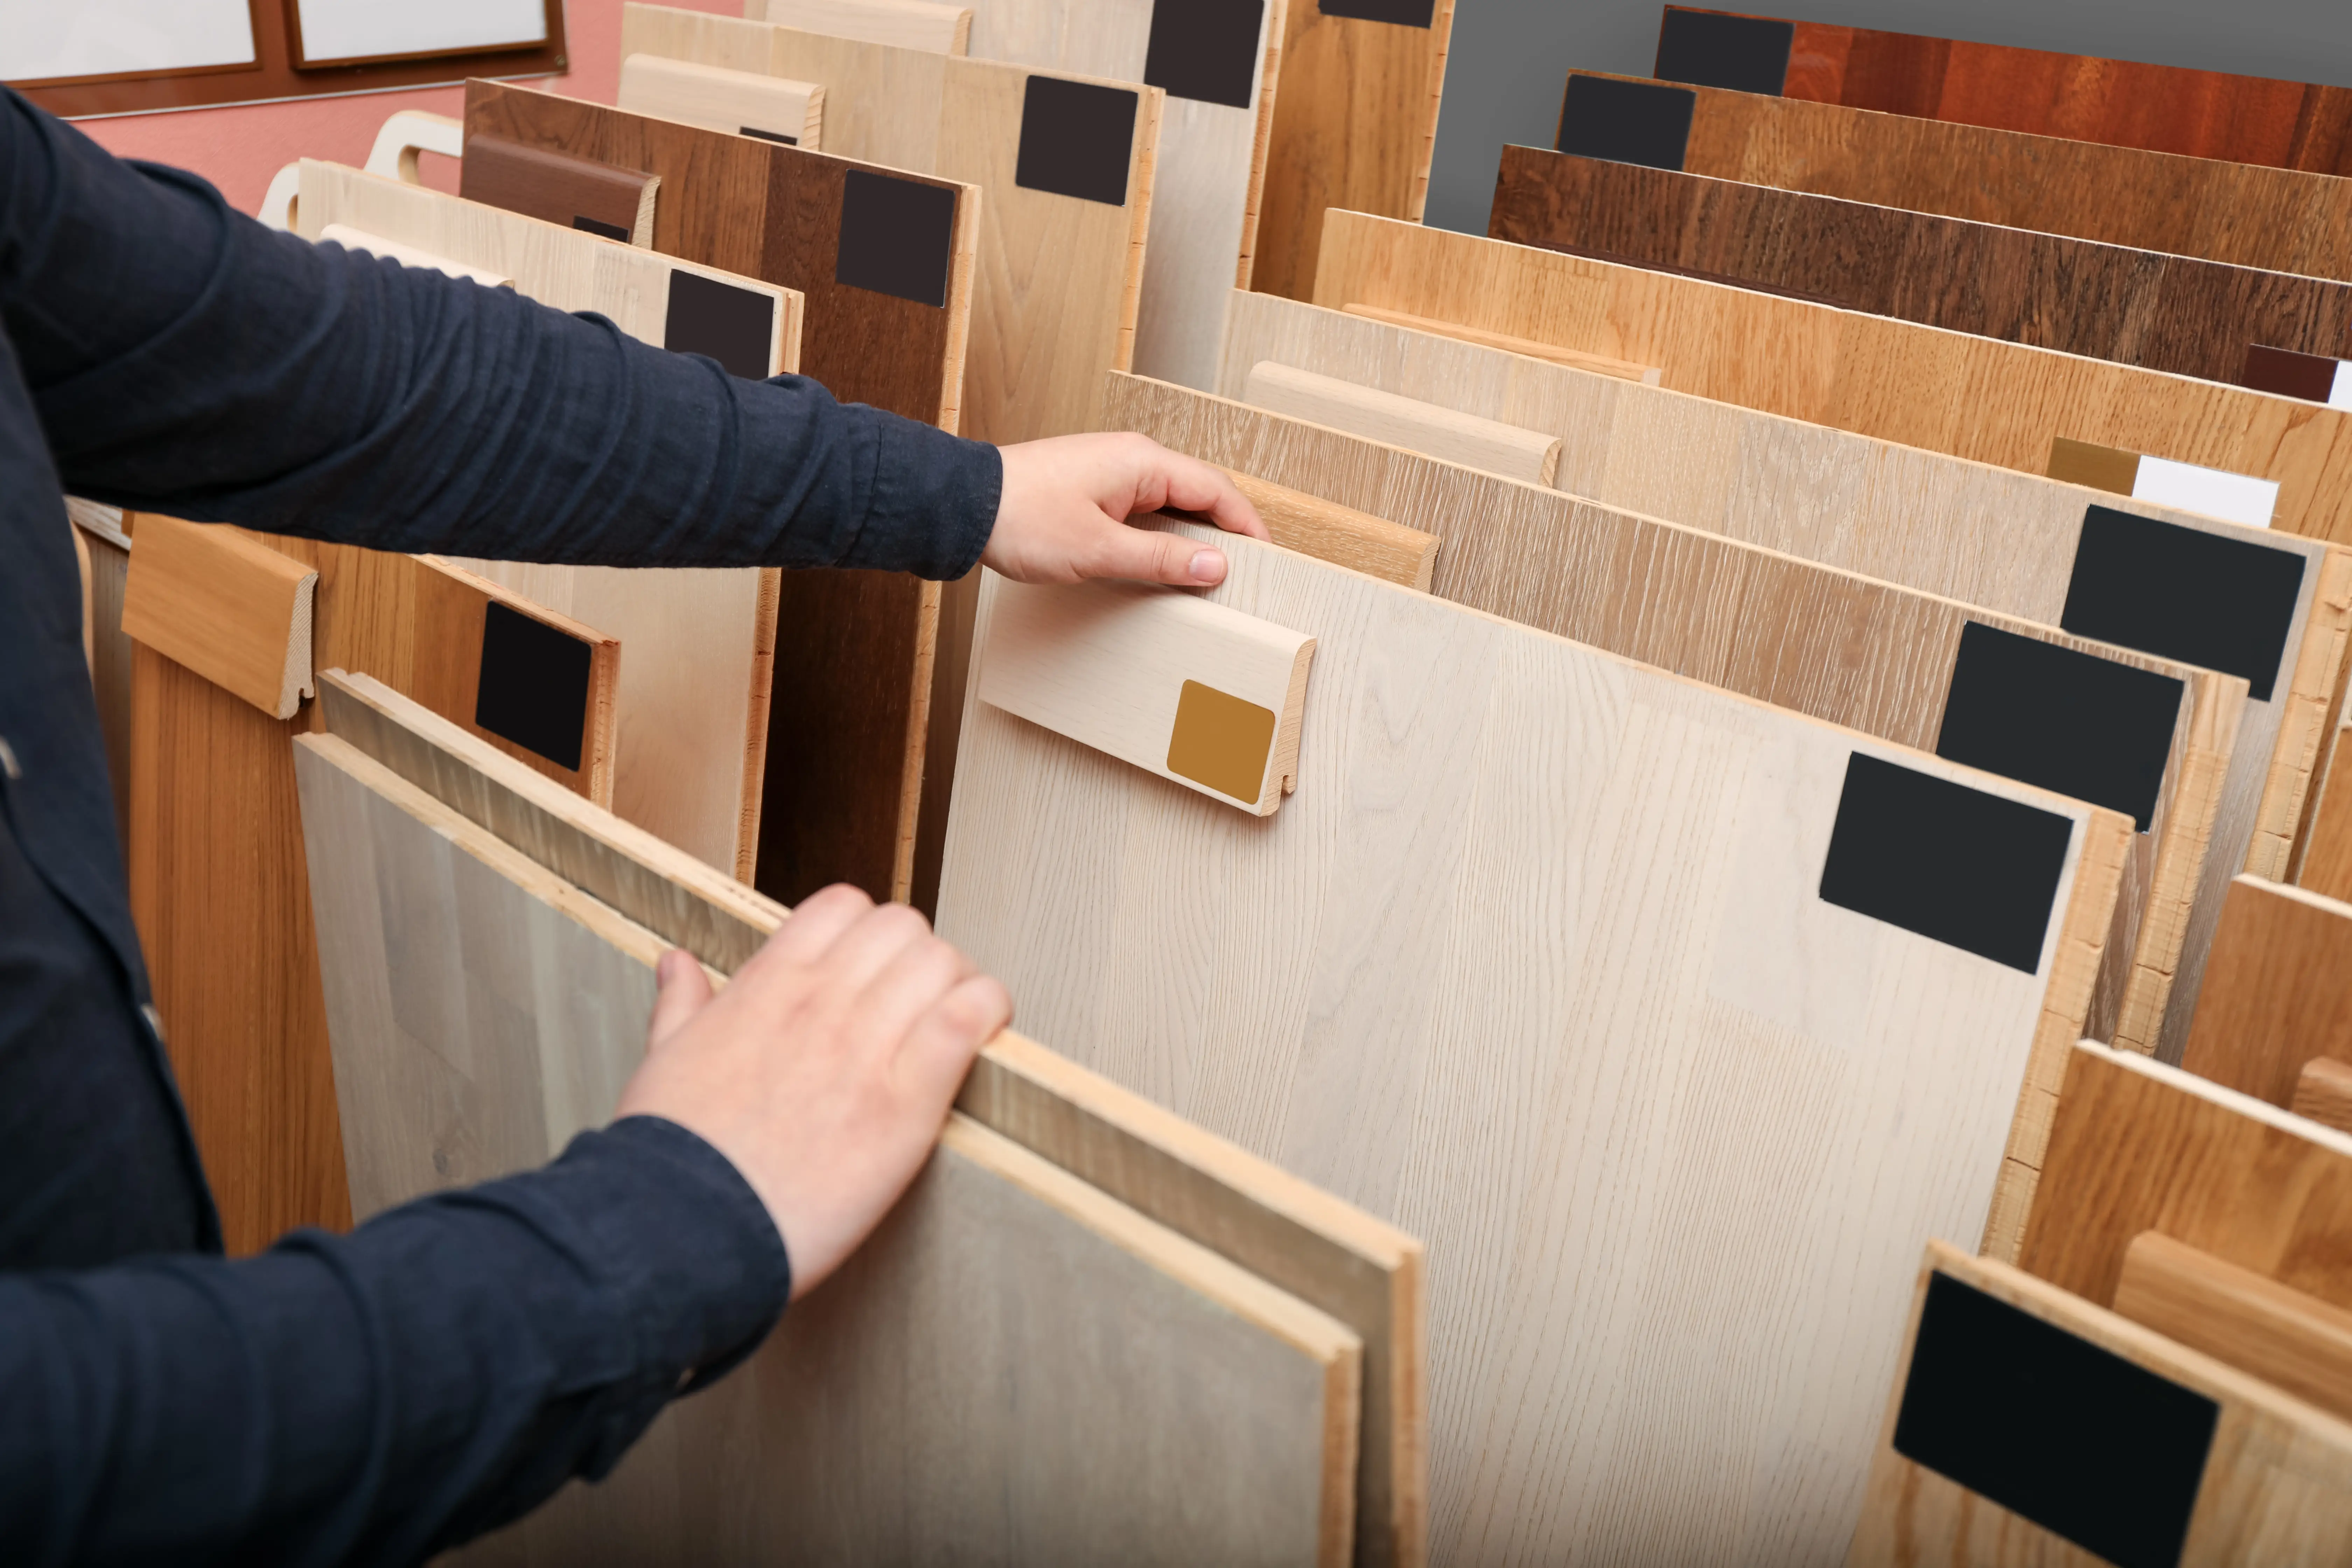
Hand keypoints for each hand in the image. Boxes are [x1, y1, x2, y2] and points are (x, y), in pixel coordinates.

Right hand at [616, 885, 1012, 1299]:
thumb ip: (681, 1005)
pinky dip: (986, 1015)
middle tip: (920, 1002)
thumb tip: (678, 963)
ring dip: (957, 984)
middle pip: (902, 927)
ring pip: (941, 962)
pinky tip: (984, 1036)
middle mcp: (820, 1002)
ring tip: (954, 1025)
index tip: (874, 970)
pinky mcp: (906, 1102)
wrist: (683, 1226)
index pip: (842, 906)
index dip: (868, 931)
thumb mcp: (663, 1061)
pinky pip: (967, 1019)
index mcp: (766, 986)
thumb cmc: (672, 1155)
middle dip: (918, 956)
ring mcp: (865, 1047)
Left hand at [983, 432, 1268, 586]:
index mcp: (1142, 462)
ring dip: (1190, 535)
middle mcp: (1131, 459)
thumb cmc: (1022, 519)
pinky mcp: (1092, 488)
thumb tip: (1215, 566)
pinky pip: (1143, 509)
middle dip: (1223, 530)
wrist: (963, 506)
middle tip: (1242, 572)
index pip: (1215, 489)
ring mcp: (1111, 471)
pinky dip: (1160, 535)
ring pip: (1170, 503)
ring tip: (1206, 574)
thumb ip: (1162, 560)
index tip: (1266, 556)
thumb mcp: (1100, 549)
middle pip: (1197, 493)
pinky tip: (1160, 563)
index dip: (1246, 525)